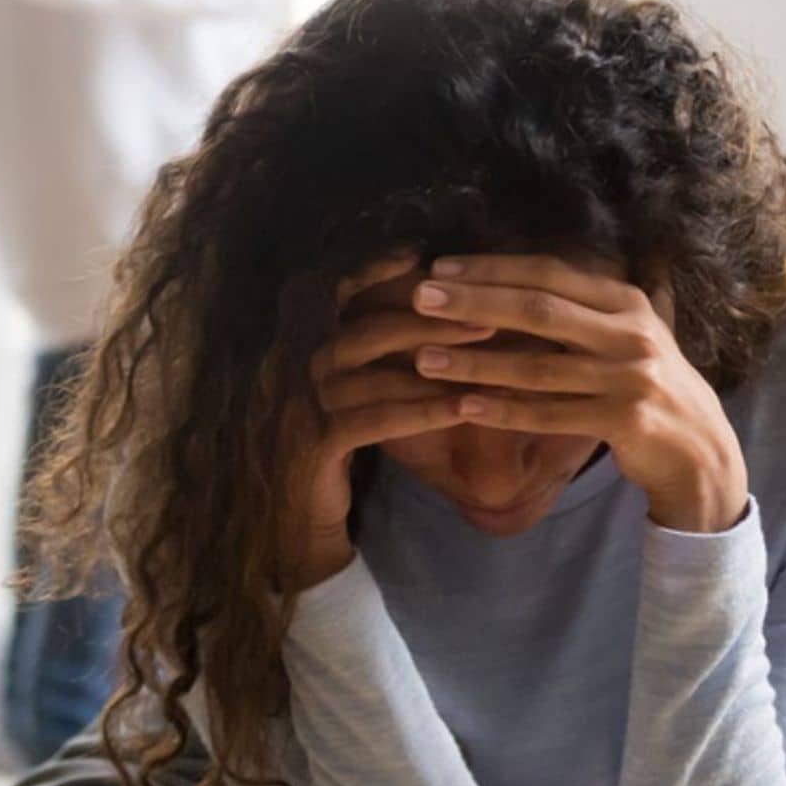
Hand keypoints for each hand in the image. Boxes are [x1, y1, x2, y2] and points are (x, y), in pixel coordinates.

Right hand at [288, 254, 496, 588]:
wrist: (298, 532)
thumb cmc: (337, 458)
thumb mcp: (355, 401)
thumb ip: (376, 360)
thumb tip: (431, 315)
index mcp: (305, 352)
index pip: (337, 298)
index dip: (373, 273)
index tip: (422, 254)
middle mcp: (295, 372)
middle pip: (365, 329)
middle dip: (430, 317)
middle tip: (487, 311)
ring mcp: (298, 409)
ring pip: (371, 373)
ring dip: (435, 360)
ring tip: (489, 352)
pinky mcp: (311, 448)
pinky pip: (373, 421)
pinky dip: (421, 411)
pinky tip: (463, 407)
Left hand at [408, 254, 749, 533]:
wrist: (700, 448)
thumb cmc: (647, 384)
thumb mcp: (628, 333)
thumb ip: (581, 306)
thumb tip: (510, 274)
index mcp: (626, 300)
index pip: (550, 273)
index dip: (494, 268)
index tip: (441, 267)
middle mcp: (632, 332)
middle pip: (539, 311)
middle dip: (475, 303)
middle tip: (421, 298)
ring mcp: (631, 377)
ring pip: (539, 368)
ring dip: (476, 363)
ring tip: (424, 359)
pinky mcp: (625, 421)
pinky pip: (551, 415)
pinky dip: (504, 412)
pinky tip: (463, 407)